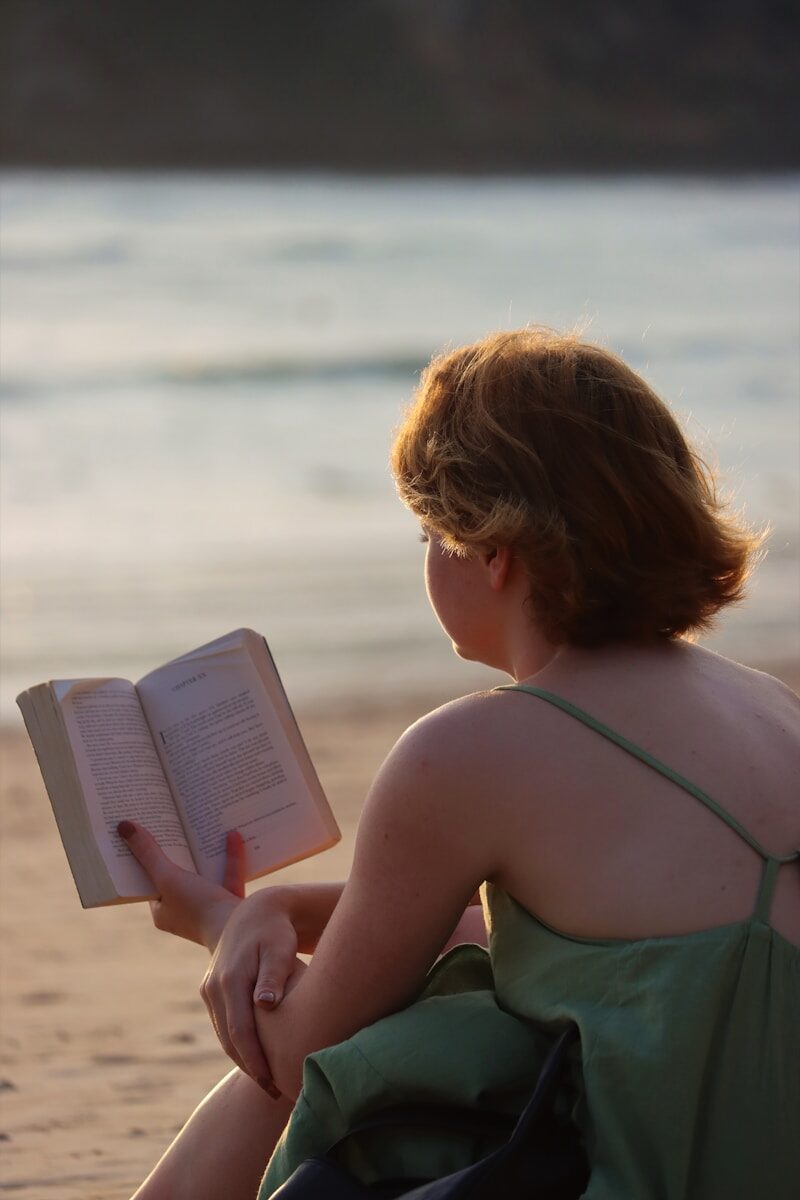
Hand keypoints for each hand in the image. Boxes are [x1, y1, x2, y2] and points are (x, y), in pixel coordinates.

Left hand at [118, 820, 244, 951]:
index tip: (142, 834)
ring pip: (205, 875)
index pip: (150, 882)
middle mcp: (184, 911)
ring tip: (201, 824)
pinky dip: (230, 857)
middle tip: (171, 822)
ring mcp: (209, 907)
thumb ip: (148, 853)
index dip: (145, 859)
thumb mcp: (168, 877)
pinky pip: (229, 875)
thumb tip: (123, 826)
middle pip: (177, 876)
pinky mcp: (231, 902)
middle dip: (178, 851)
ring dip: (204, 852)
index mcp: (163, 912)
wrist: (240, 931)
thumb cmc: (197, 908)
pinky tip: (232, 835)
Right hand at [200, 887, 300, 1093]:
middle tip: (275, 1092)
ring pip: (224, 1035)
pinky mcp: (210, 990)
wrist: (253, 912)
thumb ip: (273, 975)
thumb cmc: (275, 931)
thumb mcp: (279, 947)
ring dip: (242, 1059)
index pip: (240, 1031)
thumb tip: (266, 1004)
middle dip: (251, 1068)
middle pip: (230, 1039)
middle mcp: (214, 987)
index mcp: (231, 978)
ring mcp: (209, 989)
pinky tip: (256, 1058)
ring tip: (268, 1082)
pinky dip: (237, 1043)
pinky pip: (223, 1023)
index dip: (255, 1060)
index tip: (273, 1083)